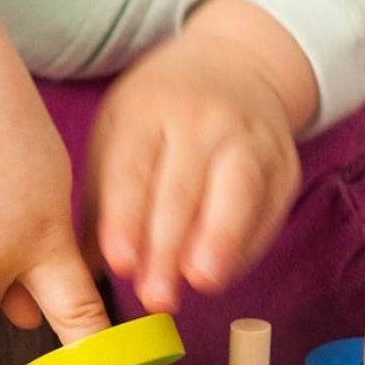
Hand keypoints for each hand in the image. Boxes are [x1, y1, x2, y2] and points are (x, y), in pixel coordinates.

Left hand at [90, 0, 316, 311]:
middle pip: (184, 188)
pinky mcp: (284, 165)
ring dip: (219, 243)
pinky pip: (267, 211)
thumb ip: (102, 204)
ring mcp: (250, 138)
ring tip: (201, 283)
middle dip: (169, 247)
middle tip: (156, 296)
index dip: (126, 219)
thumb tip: (80, 274)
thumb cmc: (161, 116)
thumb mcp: (118, 136)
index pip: (134, 169)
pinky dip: (246, 248)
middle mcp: (203, 118)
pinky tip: (224, 276)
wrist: (235, 69)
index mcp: (148, 109)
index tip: (119, 264)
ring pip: (236, 193)